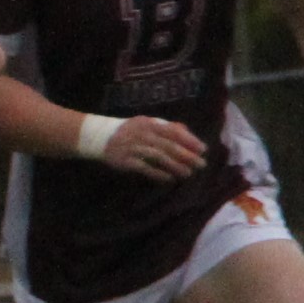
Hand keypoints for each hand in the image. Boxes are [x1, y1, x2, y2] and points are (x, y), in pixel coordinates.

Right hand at [94, 114, 209, 181]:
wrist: (100, 137)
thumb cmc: (129, 130)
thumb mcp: (147, 123)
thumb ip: (166, 126)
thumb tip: (186, 131)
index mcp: (149, 123)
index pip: (173, 131)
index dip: (189, 140)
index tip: (203, 149)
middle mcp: (143, 134)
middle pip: (169, 145)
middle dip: (187, 155)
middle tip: (201, 164)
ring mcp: (133, 147)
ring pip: (159, 157)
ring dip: (175, 166)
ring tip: (188, 173)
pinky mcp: (126, 161)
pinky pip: (145, 168)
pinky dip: (158, 174)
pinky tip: (169, 179)